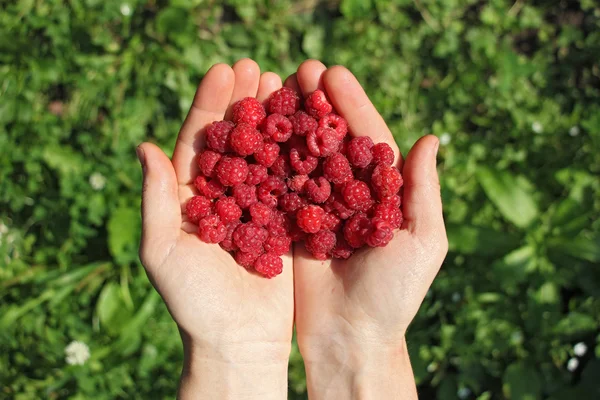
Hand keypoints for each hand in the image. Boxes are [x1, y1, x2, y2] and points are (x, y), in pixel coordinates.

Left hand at [137, 59, 292, 398]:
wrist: (239, 342)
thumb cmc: (194, 303)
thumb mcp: (164, 250)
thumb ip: (156, 200)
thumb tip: (144, 146)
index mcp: (192, 197)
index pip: (200, 141)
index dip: (210, 104)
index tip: (223, 69)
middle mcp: (226, 195)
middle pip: (236, 139)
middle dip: (245, 102)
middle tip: (258, 67)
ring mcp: (257, 206)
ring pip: (266, 154)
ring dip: (274, 119)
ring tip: (285, 86)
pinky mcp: (285, 222)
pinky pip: (292, 182)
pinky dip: (299, 153)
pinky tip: (310, 126)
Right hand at [288, 61, 447, 398]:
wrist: (351, 338)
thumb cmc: (394, 294)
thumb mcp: (422, 242)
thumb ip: (423, 191)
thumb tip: (431, 138)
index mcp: (382, 191)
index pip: (366, 138)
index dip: (351, 105)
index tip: (333, 74)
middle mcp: (347, 192)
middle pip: (331, 139)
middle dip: (318, 103)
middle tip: (302, 68)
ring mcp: (316, 206)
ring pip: (302, 155)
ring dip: (290, 121)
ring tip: (276, 86)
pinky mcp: (289, 224)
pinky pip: (279, 186)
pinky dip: (269, 158)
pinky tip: (257, 130)